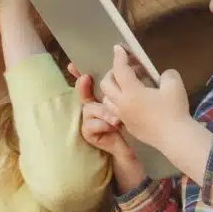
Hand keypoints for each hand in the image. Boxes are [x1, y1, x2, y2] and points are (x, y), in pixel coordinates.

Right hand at [71, 64, 146, 192]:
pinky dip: (102, 125)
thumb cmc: (135, 122)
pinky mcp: (90, 133)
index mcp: (104, 95)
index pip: (91, 80)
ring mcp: (90, 119)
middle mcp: (94, 105)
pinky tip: (113, 127)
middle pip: (82, 91)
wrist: (133, 147)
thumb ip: (131, 85)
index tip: (72, 64)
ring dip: (103, 111)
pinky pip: (90, 125)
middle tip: (87, 78)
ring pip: (89, 108)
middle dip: (83, 85)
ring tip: (116, 119)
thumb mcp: (134, 100)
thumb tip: (140, 67)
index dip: (79, 72)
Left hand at [100, 46, 189, 148]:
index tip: (119, 48)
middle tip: (126, 68)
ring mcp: (123, 116)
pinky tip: (134, 101)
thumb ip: (166, 75)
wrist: (175, 138)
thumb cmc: (174, 110)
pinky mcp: (128, 126)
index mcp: (131, 92)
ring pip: (107, 99)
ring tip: (127, 85)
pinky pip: (116, 111)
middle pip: (106, 84)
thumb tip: (162, 76)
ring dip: (113, 89)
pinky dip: (119, 102)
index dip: (119, 56)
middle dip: (113, 72)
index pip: (120, 69)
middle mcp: (122, 104)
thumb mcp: (174, 84)